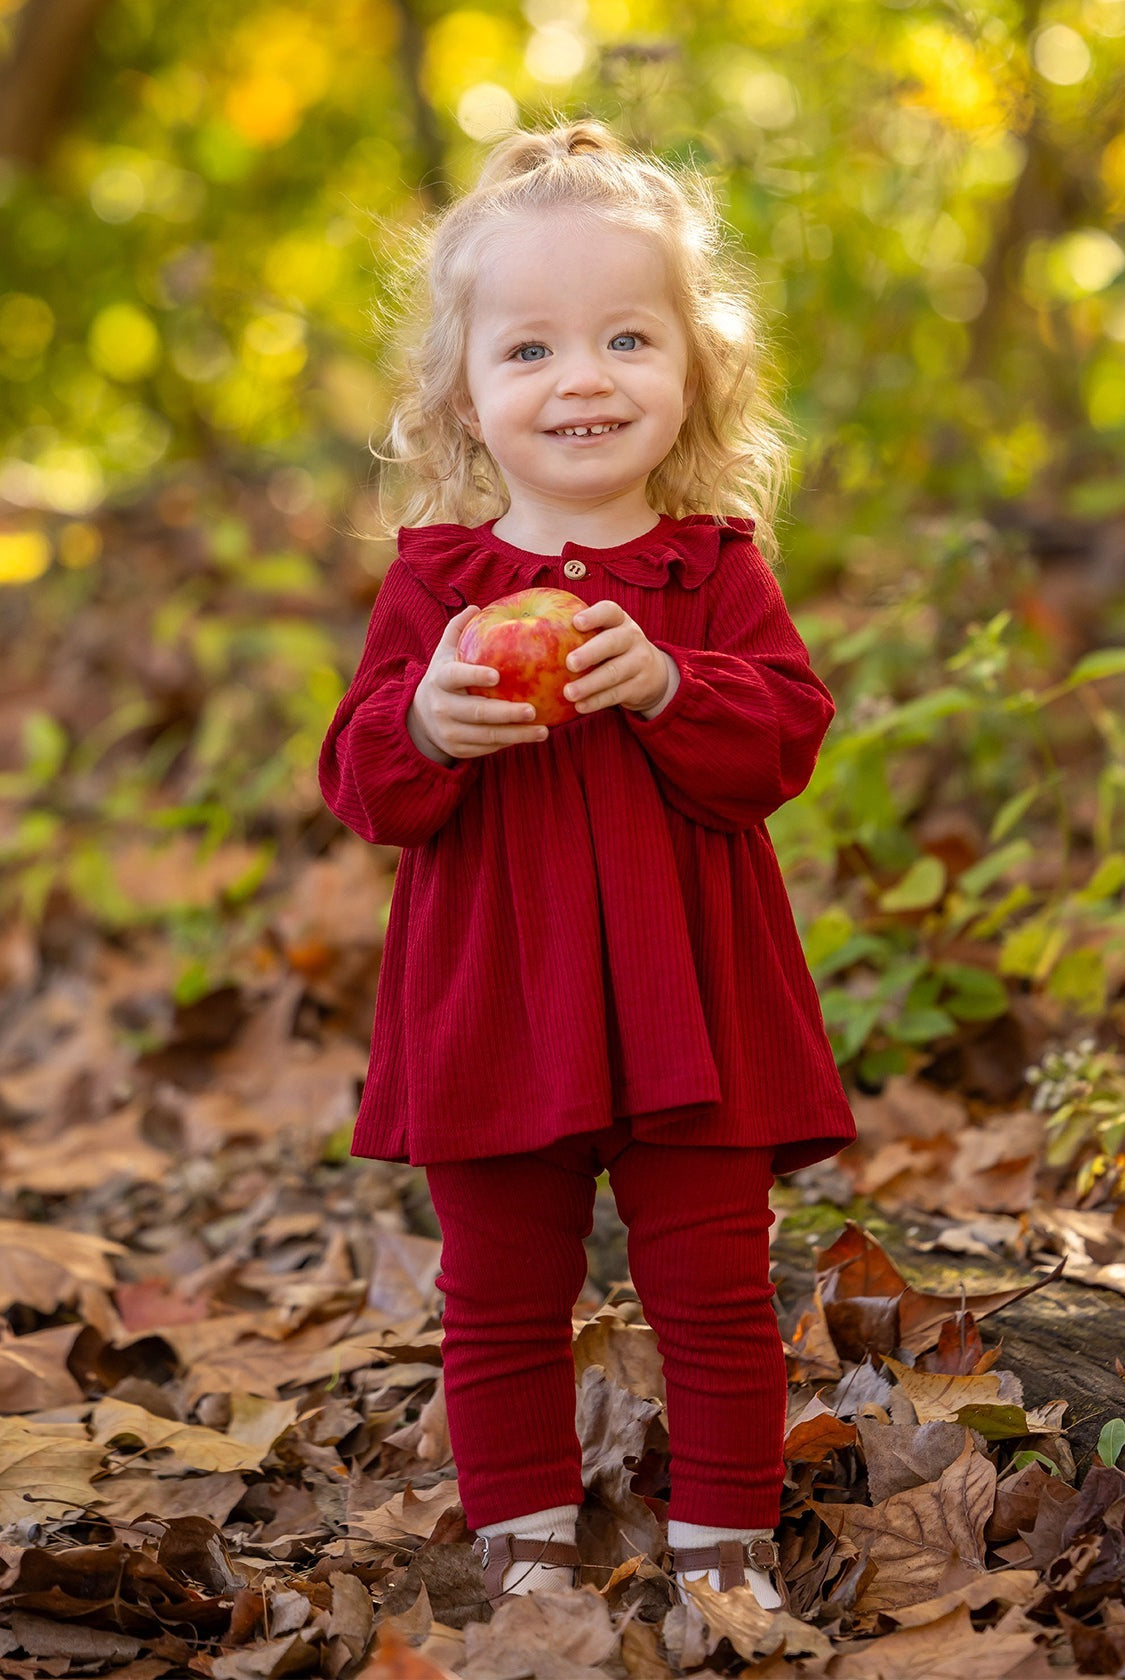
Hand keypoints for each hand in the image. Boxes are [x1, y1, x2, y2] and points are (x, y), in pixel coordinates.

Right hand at [409, 604, 550, 761]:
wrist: (420, 719)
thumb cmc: (444, 678)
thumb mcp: (444, 654)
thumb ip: (458, 630)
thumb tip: (476, 607)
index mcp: (440, 679)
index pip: (455, 676)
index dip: (475, 676)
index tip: (498, 676)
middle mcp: (442, 707)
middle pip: (477, 712)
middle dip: (506, 713)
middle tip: (533, 709)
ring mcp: (449, 731)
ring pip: (486, 736)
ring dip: (516, 734)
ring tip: (543, 730)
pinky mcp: (458, 750)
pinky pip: (487, 749)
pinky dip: (510, 743)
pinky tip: (531, 736)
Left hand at [563, 600, 677, 716]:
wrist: (653, 673)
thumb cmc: (612, 649)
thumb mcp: (605, 633)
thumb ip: (578, 631)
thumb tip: (526, 623)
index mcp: (619, 620)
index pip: (610, 611)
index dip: (594, 615)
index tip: (576, 623)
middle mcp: (632, 637)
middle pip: (613, 642)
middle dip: (591, 652)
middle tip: (569, 663)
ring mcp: (639, 662)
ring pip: (614, 672)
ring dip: (590, 684)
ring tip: (568, 693)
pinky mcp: (640, 686)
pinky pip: (617, 694)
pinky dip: (597, 701)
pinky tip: (580, 707)